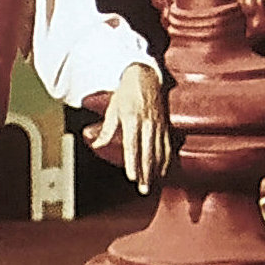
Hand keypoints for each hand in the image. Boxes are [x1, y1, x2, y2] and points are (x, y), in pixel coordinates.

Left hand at [91, 62, 170, 192]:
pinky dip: (166, 160)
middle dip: (146, 172)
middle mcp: (147, 123)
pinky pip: (167, 146)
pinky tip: (164, 170)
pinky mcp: (165, 125)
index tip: (132, 177)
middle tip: (144, 188)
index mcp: (132, 119)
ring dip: (156, 170)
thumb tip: (97, 144)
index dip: (133, 163)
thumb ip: (106, 129)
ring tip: (153, 184)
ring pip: (159, 151)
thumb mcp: (112, 108)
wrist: (145, 76)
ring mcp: (158, 125)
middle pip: (147, 153)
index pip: (132, 146)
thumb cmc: (127, 92)